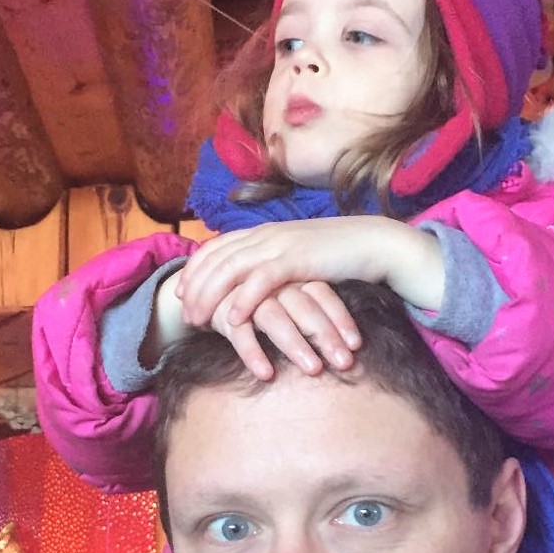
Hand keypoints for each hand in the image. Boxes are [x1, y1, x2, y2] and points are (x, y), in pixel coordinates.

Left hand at [176, 216, 443, 327]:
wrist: (374, 243)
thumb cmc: (338, 256)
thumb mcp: (298, 257)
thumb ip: (274, 265)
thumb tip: (255, 283)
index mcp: (265, 232)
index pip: (217, 247)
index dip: (194, 269)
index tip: (180, 293)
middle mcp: (267, 234)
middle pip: (218, 259)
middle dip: (196, 287)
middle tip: (183, 314)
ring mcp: (281, 244)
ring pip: (233, 268)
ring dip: (211, 295)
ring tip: (198, 320)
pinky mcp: (299, 259)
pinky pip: (263, 280)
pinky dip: (244, 298)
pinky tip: (231, 319)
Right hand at [210, 280, 361, 380]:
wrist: (210, 287)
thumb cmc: (261, 298)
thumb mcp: (290, 297)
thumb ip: (315, 310)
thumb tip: (351, 339)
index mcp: (294, 276)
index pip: (324, 295)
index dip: (341, 320)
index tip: (356, 347)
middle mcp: (275, 284)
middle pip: (305, 308)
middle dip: (326, 336)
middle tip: (345, 364)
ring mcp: (248, 296)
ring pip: (275, 319)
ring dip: (296, 345)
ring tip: (314, 370)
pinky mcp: (224, 312)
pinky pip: (239, 334)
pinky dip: (253, 353)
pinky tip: (266, 374)